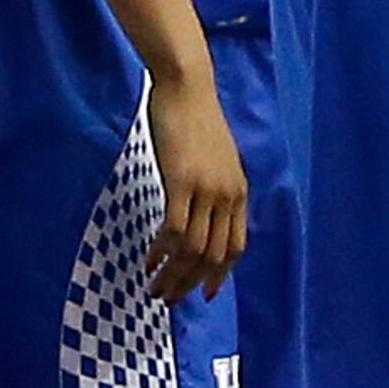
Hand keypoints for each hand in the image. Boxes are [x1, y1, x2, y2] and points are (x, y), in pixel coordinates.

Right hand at [145, 66, 249, 301]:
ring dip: (173, 274)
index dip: (221, 275)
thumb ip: (214, 189)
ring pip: (194, 249)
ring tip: (154, 288)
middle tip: (168, 298)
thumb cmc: (195, 122)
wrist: (188, 89)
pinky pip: (175, 228)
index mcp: (239, 192)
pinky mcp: (182, 181)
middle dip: (191, 283)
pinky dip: (162, 250)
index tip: (207, 295)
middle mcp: (228, 195)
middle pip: (214, 255)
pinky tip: (149, 259)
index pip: (236, 246)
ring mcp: (207, 189)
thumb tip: (202, 216)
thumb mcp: (216, 160)